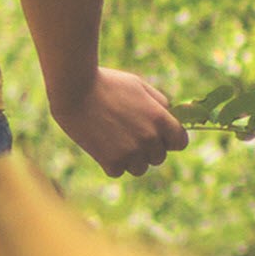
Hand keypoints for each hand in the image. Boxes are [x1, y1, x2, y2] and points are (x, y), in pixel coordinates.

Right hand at [50, 67, 189, 177]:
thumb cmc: (106, 84)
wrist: (74, 90)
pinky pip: (118, 171)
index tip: (157, 136)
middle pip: (159, 158)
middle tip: (127, 133)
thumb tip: (170, 118)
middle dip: (147, 148)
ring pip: (139, 168)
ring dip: (130, 158)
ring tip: (113, 139)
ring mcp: (131, 152)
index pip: (180, 142)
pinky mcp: (111, 162)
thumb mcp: (139, 86)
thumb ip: (159, 104)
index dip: (169, 139)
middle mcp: (150, 138)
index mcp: (161, 119)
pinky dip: (110, 162)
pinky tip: (101, 145)